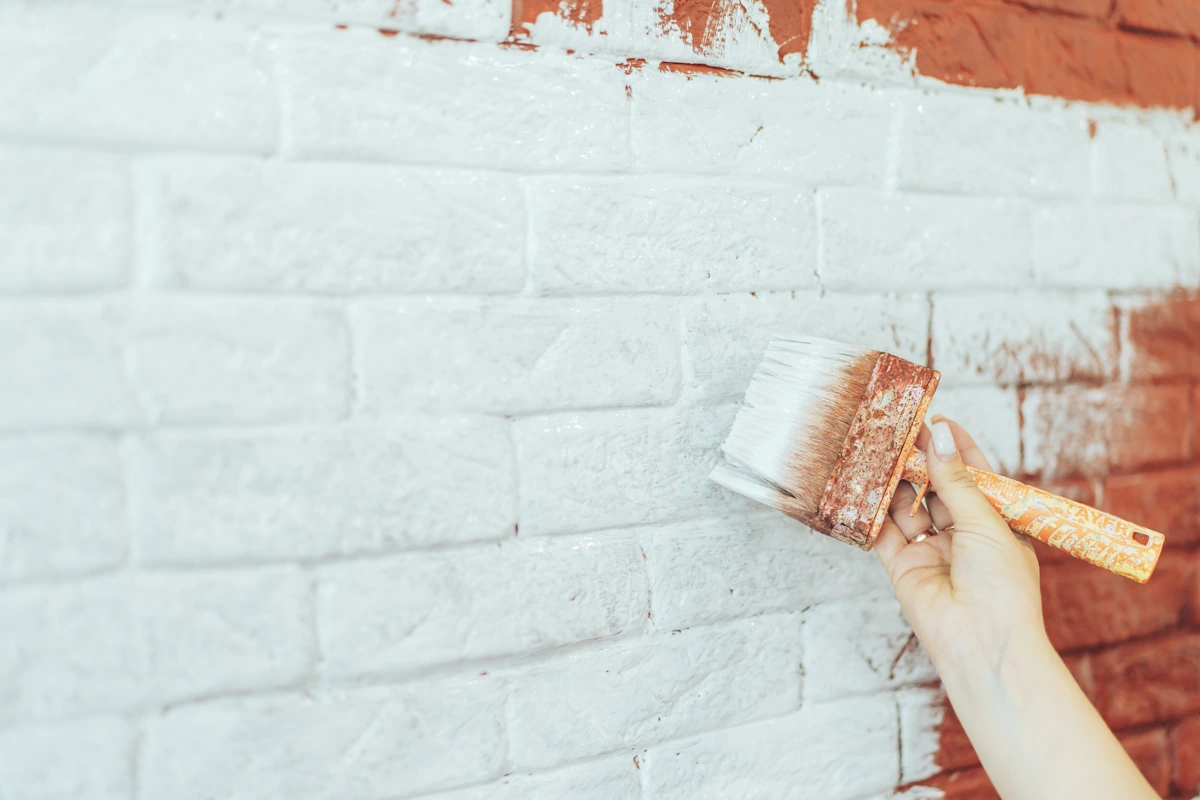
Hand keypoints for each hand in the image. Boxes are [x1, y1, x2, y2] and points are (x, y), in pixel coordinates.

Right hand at [873, 416, 1044, 668]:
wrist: (983, 641)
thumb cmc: (1002, 585)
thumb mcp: (984, 521)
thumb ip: (955, 479)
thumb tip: (939, 436)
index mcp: (993, 523)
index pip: (974, 477)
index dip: (956, 449)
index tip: (938, 421)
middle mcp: (961, 535)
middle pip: (936, 487)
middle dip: (921, 459)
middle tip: (901, 429)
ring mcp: (931, 550)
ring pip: (908, 506)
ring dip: (896, 480)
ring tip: (880, 449)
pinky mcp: (902, 565)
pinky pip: (884, 532)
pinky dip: (873, 510)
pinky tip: (864, 483)